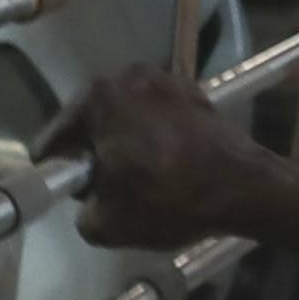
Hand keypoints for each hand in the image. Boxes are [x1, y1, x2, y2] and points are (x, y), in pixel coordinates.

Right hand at [79, 65, 298, 258]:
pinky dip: (152, 138)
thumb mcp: (107, 223)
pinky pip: (157, 118)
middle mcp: (130, 76)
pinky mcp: (194, 94)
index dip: (55, 165)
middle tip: (97, 188)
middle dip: (91, 151)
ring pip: (127, 118)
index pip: (57, 134)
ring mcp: (167, 80)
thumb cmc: (169, 199)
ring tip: (131, 180)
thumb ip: (82, 213)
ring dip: (124, 143)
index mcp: (100, 96)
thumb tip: (90, 204)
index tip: (59, 186)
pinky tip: (160, 167)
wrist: (243, 188)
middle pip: (93, 120)